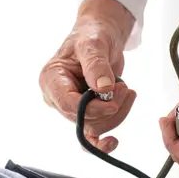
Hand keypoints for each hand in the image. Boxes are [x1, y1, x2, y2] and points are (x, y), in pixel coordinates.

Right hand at [39, 0, 136, 152]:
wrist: (101, 35)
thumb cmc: (92, 34)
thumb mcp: (93, 44)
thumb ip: (97, 65)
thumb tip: (104, 88)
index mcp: (51, 79)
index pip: (69, 104)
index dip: (93, 108)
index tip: (113, 101)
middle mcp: (57, 96)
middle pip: (83, 119)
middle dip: (109, 108)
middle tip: (125, 89)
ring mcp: (71, 107)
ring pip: (93, 126)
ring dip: (116, 113)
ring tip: (127, 90)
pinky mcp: (85, 112)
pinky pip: (92, 134)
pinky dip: (103, 140)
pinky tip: (113, 143)